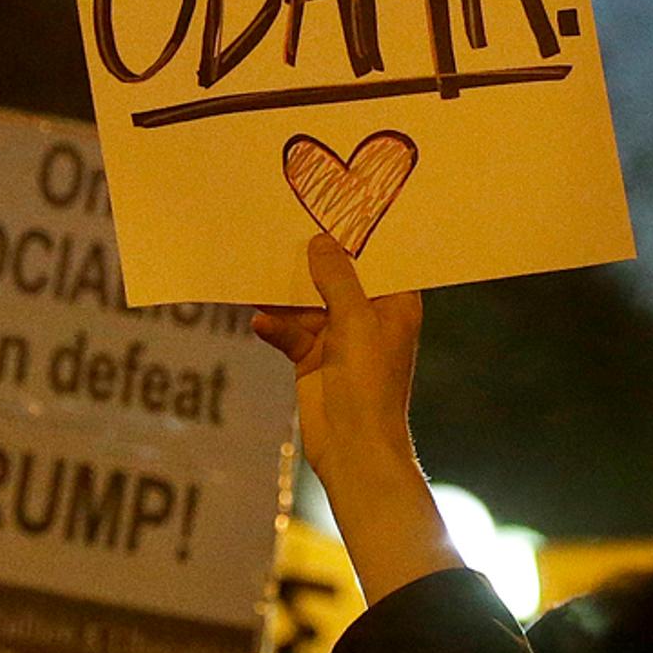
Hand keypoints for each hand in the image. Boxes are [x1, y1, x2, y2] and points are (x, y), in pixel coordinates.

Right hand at [254, 237, 455, 602]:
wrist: (353, 450)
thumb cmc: (370, 386)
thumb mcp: (355, 322)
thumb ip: (337, 279)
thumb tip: (320, 241)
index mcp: (396, 304)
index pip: (379, 259)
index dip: (356, 235)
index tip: (330, 202)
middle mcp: (370, 317)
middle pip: (337, 277)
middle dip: (312, 260)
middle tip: (282, 226)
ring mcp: (340, 339)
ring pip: (307, 303)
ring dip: (285, 294)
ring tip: (256, 271)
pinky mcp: (313, 359)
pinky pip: (290, 332)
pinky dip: (276, 327)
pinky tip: (258, 321)